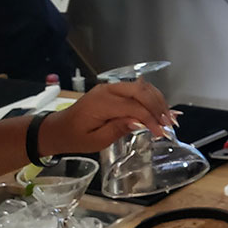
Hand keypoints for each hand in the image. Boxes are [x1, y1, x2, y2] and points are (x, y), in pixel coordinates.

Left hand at [38, 79, 171, 155]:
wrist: (59, 128)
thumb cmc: (75, 137)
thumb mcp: (95, 141)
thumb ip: (117, 129)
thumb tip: (139, 123)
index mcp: (101, 103)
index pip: (134, 107)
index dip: (150, 119)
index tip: (161, 133)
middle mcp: (107, 90)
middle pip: (141, 90)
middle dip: (158, 106)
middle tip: (168, 123)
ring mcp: (111, 87)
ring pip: (142, 87)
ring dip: (157, 100)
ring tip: (167, 117)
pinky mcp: (114, 89)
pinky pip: (137, 89)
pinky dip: (151, 98)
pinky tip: (160, 109)